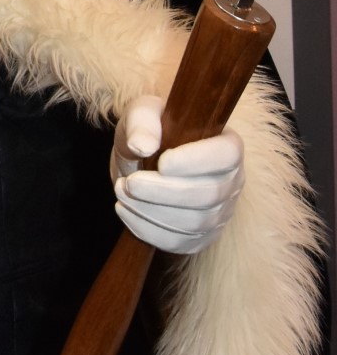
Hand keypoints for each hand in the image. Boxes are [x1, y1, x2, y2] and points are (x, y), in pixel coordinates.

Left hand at [111, 94, 244, 255]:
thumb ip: (142, 121)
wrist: (142, 158)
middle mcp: (231, 182)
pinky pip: (179, 243)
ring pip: (194, 223)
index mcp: (227, 144)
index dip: (197, 162)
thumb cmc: (149, 130)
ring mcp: (219, 213)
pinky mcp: (199, 236)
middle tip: (130, 183)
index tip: (162, 162)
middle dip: (164, 192)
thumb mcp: (141, 112)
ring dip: (152, 211)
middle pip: (208, 195)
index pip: (226, 156)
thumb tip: (142, 145)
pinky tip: (125, 210)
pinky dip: (148, 230)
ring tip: (121, 191)